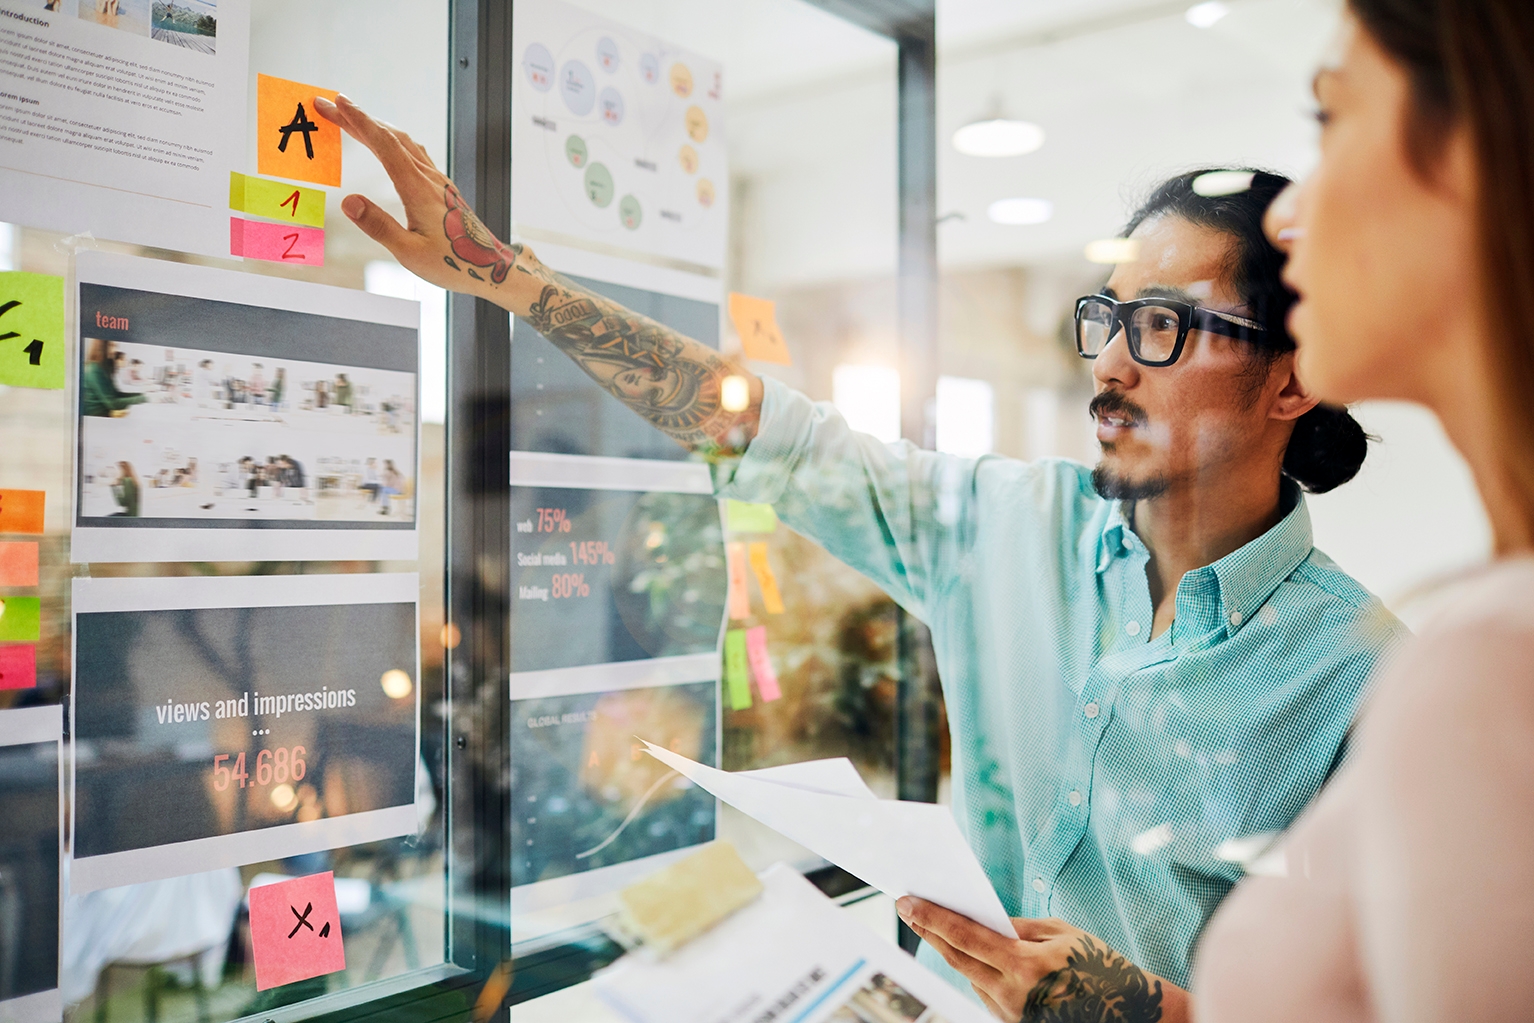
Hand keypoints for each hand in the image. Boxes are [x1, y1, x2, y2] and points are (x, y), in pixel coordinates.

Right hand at [314, 94, 540, 312]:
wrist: (490, 266)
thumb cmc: (453, 264)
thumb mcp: (410, 252)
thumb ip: (379, 226)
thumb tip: (348, 201)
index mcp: (418, 189)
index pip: (384, 145)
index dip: (358, 121)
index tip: (336, 102)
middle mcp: (429, 178)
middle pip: (389, 137)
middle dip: (357, 118)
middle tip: (328, 105)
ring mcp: (437, 180)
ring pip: (403, 142)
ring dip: (374, 127)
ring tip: (349, 119)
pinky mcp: (442, 186)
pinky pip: (413, 152)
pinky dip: (392, 140)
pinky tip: (386, 142)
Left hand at [896, 898, 1182, 1021]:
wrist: (1132, 1015)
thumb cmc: (1102, 967)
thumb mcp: (1062, 935)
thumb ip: (1018, 929)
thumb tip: (982, 920)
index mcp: (1025, 966)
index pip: (965, 936)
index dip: (932, 917)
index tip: (908, 901)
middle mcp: (1012, 995)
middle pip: (957, 959)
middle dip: (929, 932)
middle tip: (908, 908)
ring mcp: (1011, 1016)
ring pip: (970, 977)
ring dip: (951, 952)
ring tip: (931, 924)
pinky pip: (986, 993)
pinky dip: (976, 971)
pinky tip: (967, 954)